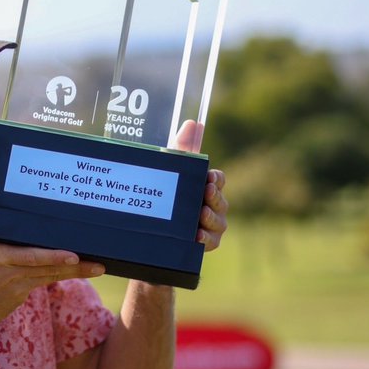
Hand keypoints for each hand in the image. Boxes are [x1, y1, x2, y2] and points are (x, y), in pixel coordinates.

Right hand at [0, 209, 104, 336]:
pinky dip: (56, 275)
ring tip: (99, 267)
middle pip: (50, 268)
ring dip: (76, 273)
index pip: (31, 256)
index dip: (54, 256)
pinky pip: (40, 281)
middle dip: (78, 267)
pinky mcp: (20, 297)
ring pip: (50, 276)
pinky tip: (74, 269)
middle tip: (102, 264)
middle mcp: (12, 274)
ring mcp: (19, 289)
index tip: (74, 255)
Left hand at [174, 120, 227, 252]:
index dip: (216, 179)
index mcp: (206, 188)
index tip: (209, 177)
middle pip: (220, 201)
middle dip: (215, 196)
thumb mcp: (169, 172)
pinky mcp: (202, 246)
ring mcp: (209, 227)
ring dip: (211, 217)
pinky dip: (205, 240)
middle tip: (206, 191)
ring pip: (218, 223)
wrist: (148, 234)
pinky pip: (210, 243)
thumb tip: (193, 123)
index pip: (218, 180)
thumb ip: (182, 149)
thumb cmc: (164, 197)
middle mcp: (212, 207)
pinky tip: (197, 237)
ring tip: (201, 214)